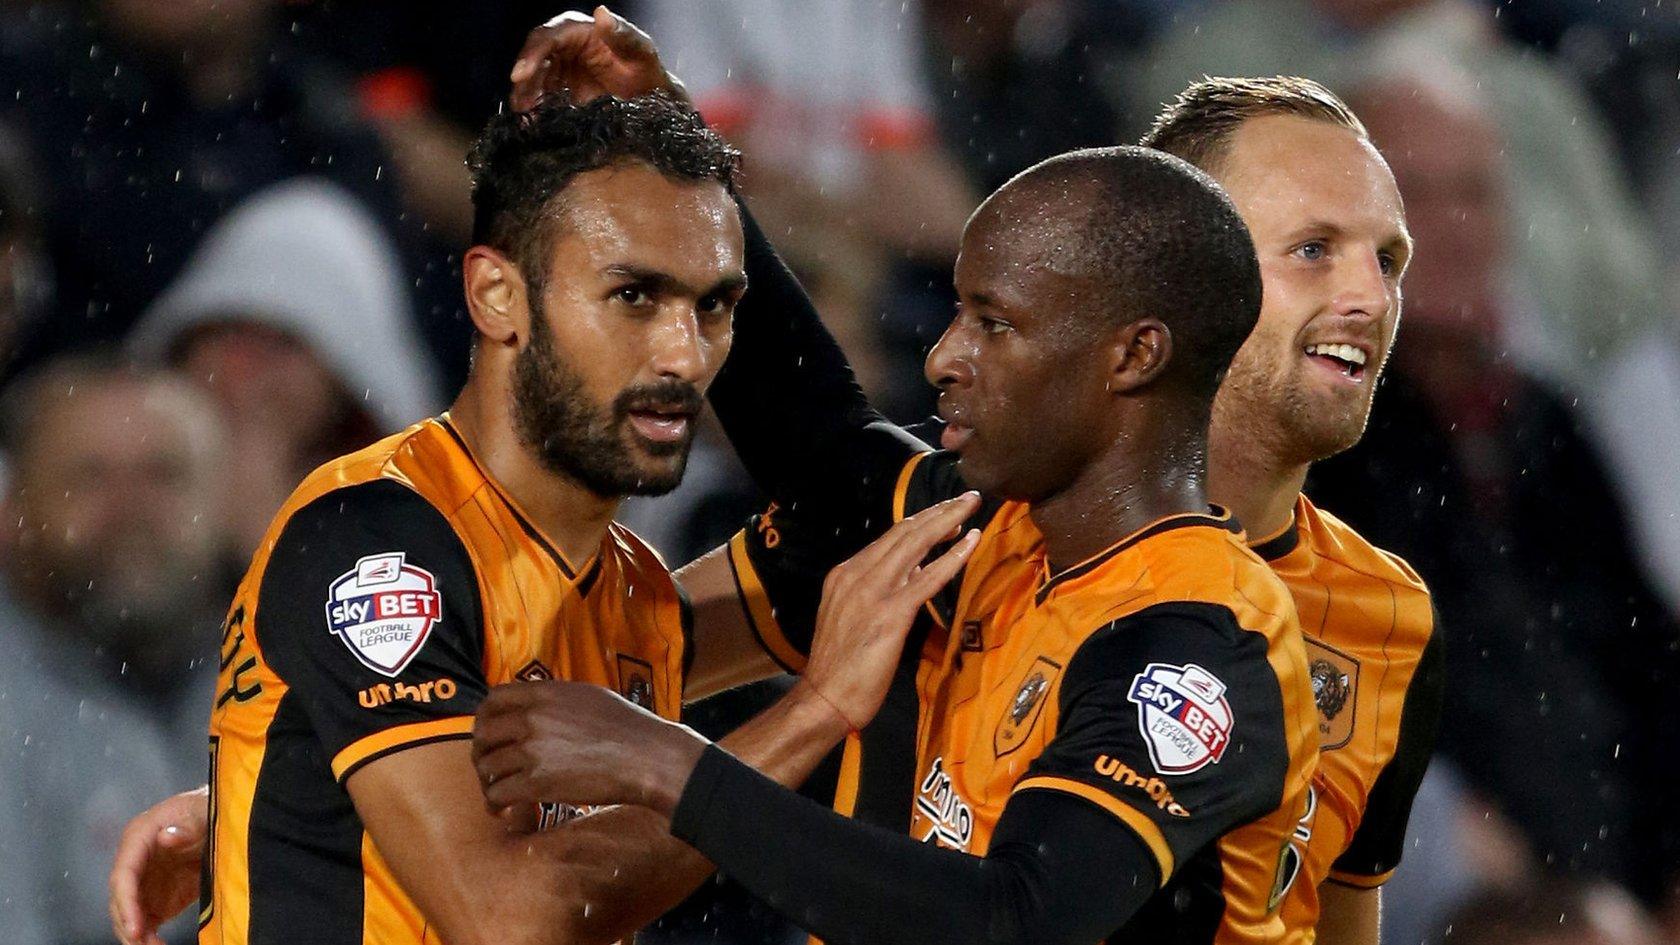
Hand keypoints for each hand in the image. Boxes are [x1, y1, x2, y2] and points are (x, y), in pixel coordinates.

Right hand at [109, 786, 208, 944]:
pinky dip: (148, 938)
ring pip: (129, 914)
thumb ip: (186, 827)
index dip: (127, 902)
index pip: (124, 874)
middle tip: (143, 944)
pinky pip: (145, 921)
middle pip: (120, 899)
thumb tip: (165, 837)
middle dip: (129, 924)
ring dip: (136, 935)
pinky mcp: (156, 898)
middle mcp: (134, 861)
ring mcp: (144, 882)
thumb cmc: (207, 812)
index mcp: (139, 837)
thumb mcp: (202, 814)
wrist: (222, 820)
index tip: (135, 927)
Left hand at [472, 681, 706, 816]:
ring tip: (497, 793)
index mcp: (544, 693)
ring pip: (487, 766)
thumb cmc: (629, 727)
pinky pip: (497, 794)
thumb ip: (556, 700)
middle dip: (481, 751)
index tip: (489, 732)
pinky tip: (503, 811)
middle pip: (483, 732)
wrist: (647, 757)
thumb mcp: (589, 697)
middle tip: (489, 766)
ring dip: (488, 781)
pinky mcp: (536, 783)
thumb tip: (538, 707)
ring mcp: (532, 750)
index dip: (485, 717)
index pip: (493, 698)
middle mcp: (532, 717)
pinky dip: (495, 805)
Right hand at [509, 5, 685, 111]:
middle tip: (519, 103)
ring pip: (534, 79)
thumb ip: (623, 35)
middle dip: (524, 80)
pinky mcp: (561, 91)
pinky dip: (535, 109)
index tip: (521, 74)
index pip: (548, 37)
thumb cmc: (647, 70)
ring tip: (523, 115)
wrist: (650, 99)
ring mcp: (560, 70)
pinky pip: (542, 98)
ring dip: (525, 96)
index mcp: (579, 31)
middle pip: (534, 59)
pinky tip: (530, 123)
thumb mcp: (641, 51)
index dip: (532, 54)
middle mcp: (564, 47)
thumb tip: (601, 13)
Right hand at [804, 492, 981, 729]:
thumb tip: (913, 571)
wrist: (824, 696)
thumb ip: (878, 590)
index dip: (921, 522)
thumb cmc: (839, 666)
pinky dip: (953, 556)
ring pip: (916, 543)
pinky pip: (929, 577)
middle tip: (966, 497)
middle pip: (905, 531)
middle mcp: (857, 574)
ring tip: (971, 506)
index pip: (889, 537)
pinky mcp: (891, 612)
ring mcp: (873, 591)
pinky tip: (972, 540)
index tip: (945, 514)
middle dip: (938, 510)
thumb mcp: (851, 615)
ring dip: (948, 520)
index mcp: (846, 573)